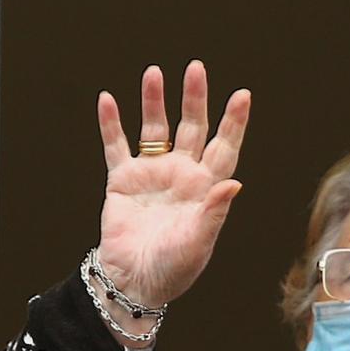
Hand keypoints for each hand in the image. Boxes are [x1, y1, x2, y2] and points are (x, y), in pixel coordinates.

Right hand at [95, 62, 251, 306]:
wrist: (134, 281)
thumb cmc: (173, 268)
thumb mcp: (199, 242)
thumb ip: (214, 211)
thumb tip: (234, 182)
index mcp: (205, 188)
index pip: (224, 147)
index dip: (233, 122)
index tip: (242, 94)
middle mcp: (181, 175)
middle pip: (192, 127)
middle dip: (194, 98)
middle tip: (196, 69)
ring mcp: (152, 175)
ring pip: (155, 129)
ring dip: (154, 102)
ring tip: (153, 73)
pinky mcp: (122, 181)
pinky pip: (116, 146)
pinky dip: (111, 124)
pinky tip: (107, 100)